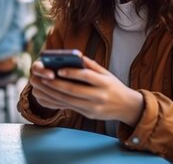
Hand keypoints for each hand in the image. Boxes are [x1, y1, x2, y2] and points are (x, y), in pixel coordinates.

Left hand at [29, 56, 143, 125]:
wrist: (127, 107)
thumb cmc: (114, 87)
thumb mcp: (107, 74)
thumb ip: (92, 66)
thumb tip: (77, 56)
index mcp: (105, 83)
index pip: (86, 76)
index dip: (72, 73)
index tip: (59, 69)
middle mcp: (99, 96)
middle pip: (74, 90)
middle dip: (57, 84)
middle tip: (44, 78)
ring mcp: (94, 107)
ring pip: (70, 101)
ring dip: (54, 94)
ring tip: (44, 86)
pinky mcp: (90, 115)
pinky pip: (72, 107)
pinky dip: (60, 101)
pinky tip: (51, 95)